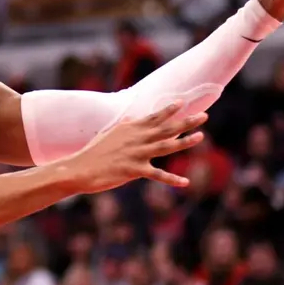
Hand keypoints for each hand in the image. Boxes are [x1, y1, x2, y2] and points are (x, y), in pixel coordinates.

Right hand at [66, 103, 206, 192]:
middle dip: (186, 121)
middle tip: (204, 116)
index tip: (183, 102)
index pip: (154, 116)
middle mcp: (136, 138)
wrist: (80, 168)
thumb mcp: (109, 134)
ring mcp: (136, 153)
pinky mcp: (134, 170)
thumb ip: (124, 127)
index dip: (169, 110)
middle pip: (166, 128)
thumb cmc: (93, 152)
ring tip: (201, 137)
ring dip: (185, 142)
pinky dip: (172, 179)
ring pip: (166, 146)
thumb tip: (131, 118)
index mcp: (129, 128)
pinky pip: (157, 175)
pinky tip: (185, 182)